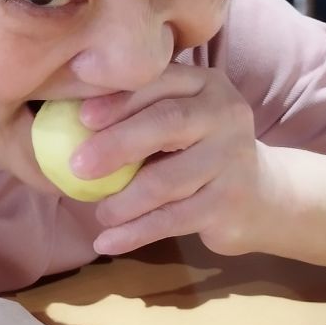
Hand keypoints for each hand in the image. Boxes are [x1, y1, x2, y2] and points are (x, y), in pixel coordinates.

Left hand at [71, 65, 269, 256]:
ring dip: (123, 201)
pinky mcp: (230, 203)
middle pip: (167, 124)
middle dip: (117, 144)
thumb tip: (64, 116)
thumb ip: (141, 111)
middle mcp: (227, 114)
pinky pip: (173, 219)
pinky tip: (107, 241)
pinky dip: (136, 233)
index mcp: (206, 84)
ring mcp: (233, 159)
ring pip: (167, 180)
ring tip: (98, 213)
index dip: (119, 99)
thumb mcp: (181, 120)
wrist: (261, 196)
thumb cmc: (199, 151)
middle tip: (77, 166)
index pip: (160, 83)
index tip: (80, 117)